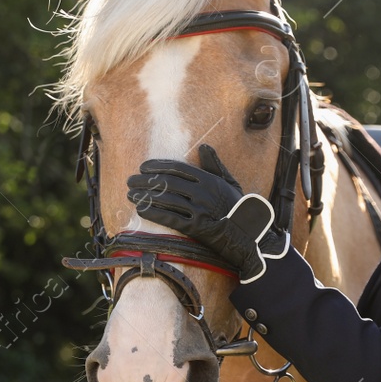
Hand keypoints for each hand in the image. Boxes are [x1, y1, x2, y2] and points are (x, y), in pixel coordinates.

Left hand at [125, 144, 280, 281]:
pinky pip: (170, 218)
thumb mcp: (229, 182)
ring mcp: (200, 210)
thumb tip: (204, 146)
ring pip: (166, 199)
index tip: (143, 167)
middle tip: (131, 181)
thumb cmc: (238, 208)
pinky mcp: (197, 227)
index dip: (158, 166)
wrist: (249, 235)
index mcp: (209, 179)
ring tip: (131, 194)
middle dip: (145, 181)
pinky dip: (154, 212)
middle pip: (168, 183)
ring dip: (145, 196)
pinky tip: (141, 209)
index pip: (177, 168)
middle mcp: (203, 192)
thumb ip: (214, 165)